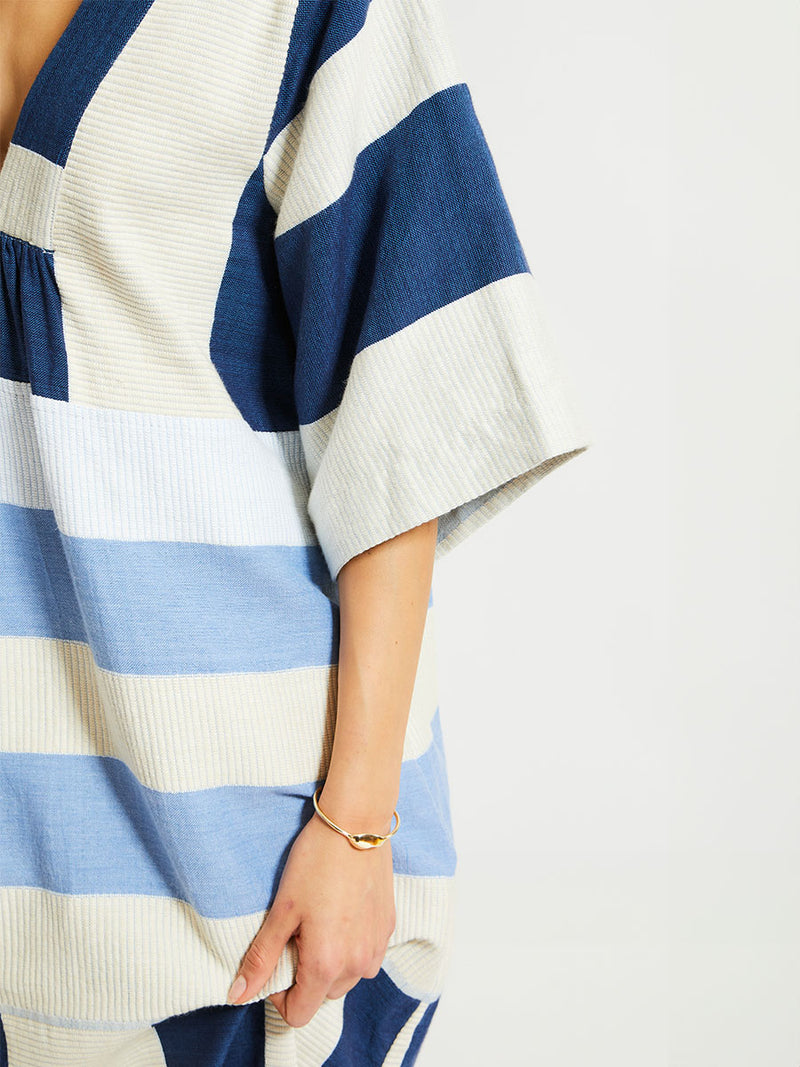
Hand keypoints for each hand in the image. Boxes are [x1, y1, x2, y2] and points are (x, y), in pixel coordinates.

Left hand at [227, 803, 396, 1027]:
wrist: (357, 823)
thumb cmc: (316, 862)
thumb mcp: (281, 910)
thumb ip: (261, 958)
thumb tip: (237, 994)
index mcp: (327, 964)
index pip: (299, 1014)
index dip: (278, 995)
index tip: (275, 959)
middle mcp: (358, 964)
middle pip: (323, 995)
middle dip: (305, 975)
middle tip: (296, 931)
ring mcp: (377, 947)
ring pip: (346, 977)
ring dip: (330, 962)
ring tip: (319, 920)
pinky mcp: (388, 928)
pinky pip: (365, 955)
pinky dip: (350, 946)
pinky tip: (340, 912)